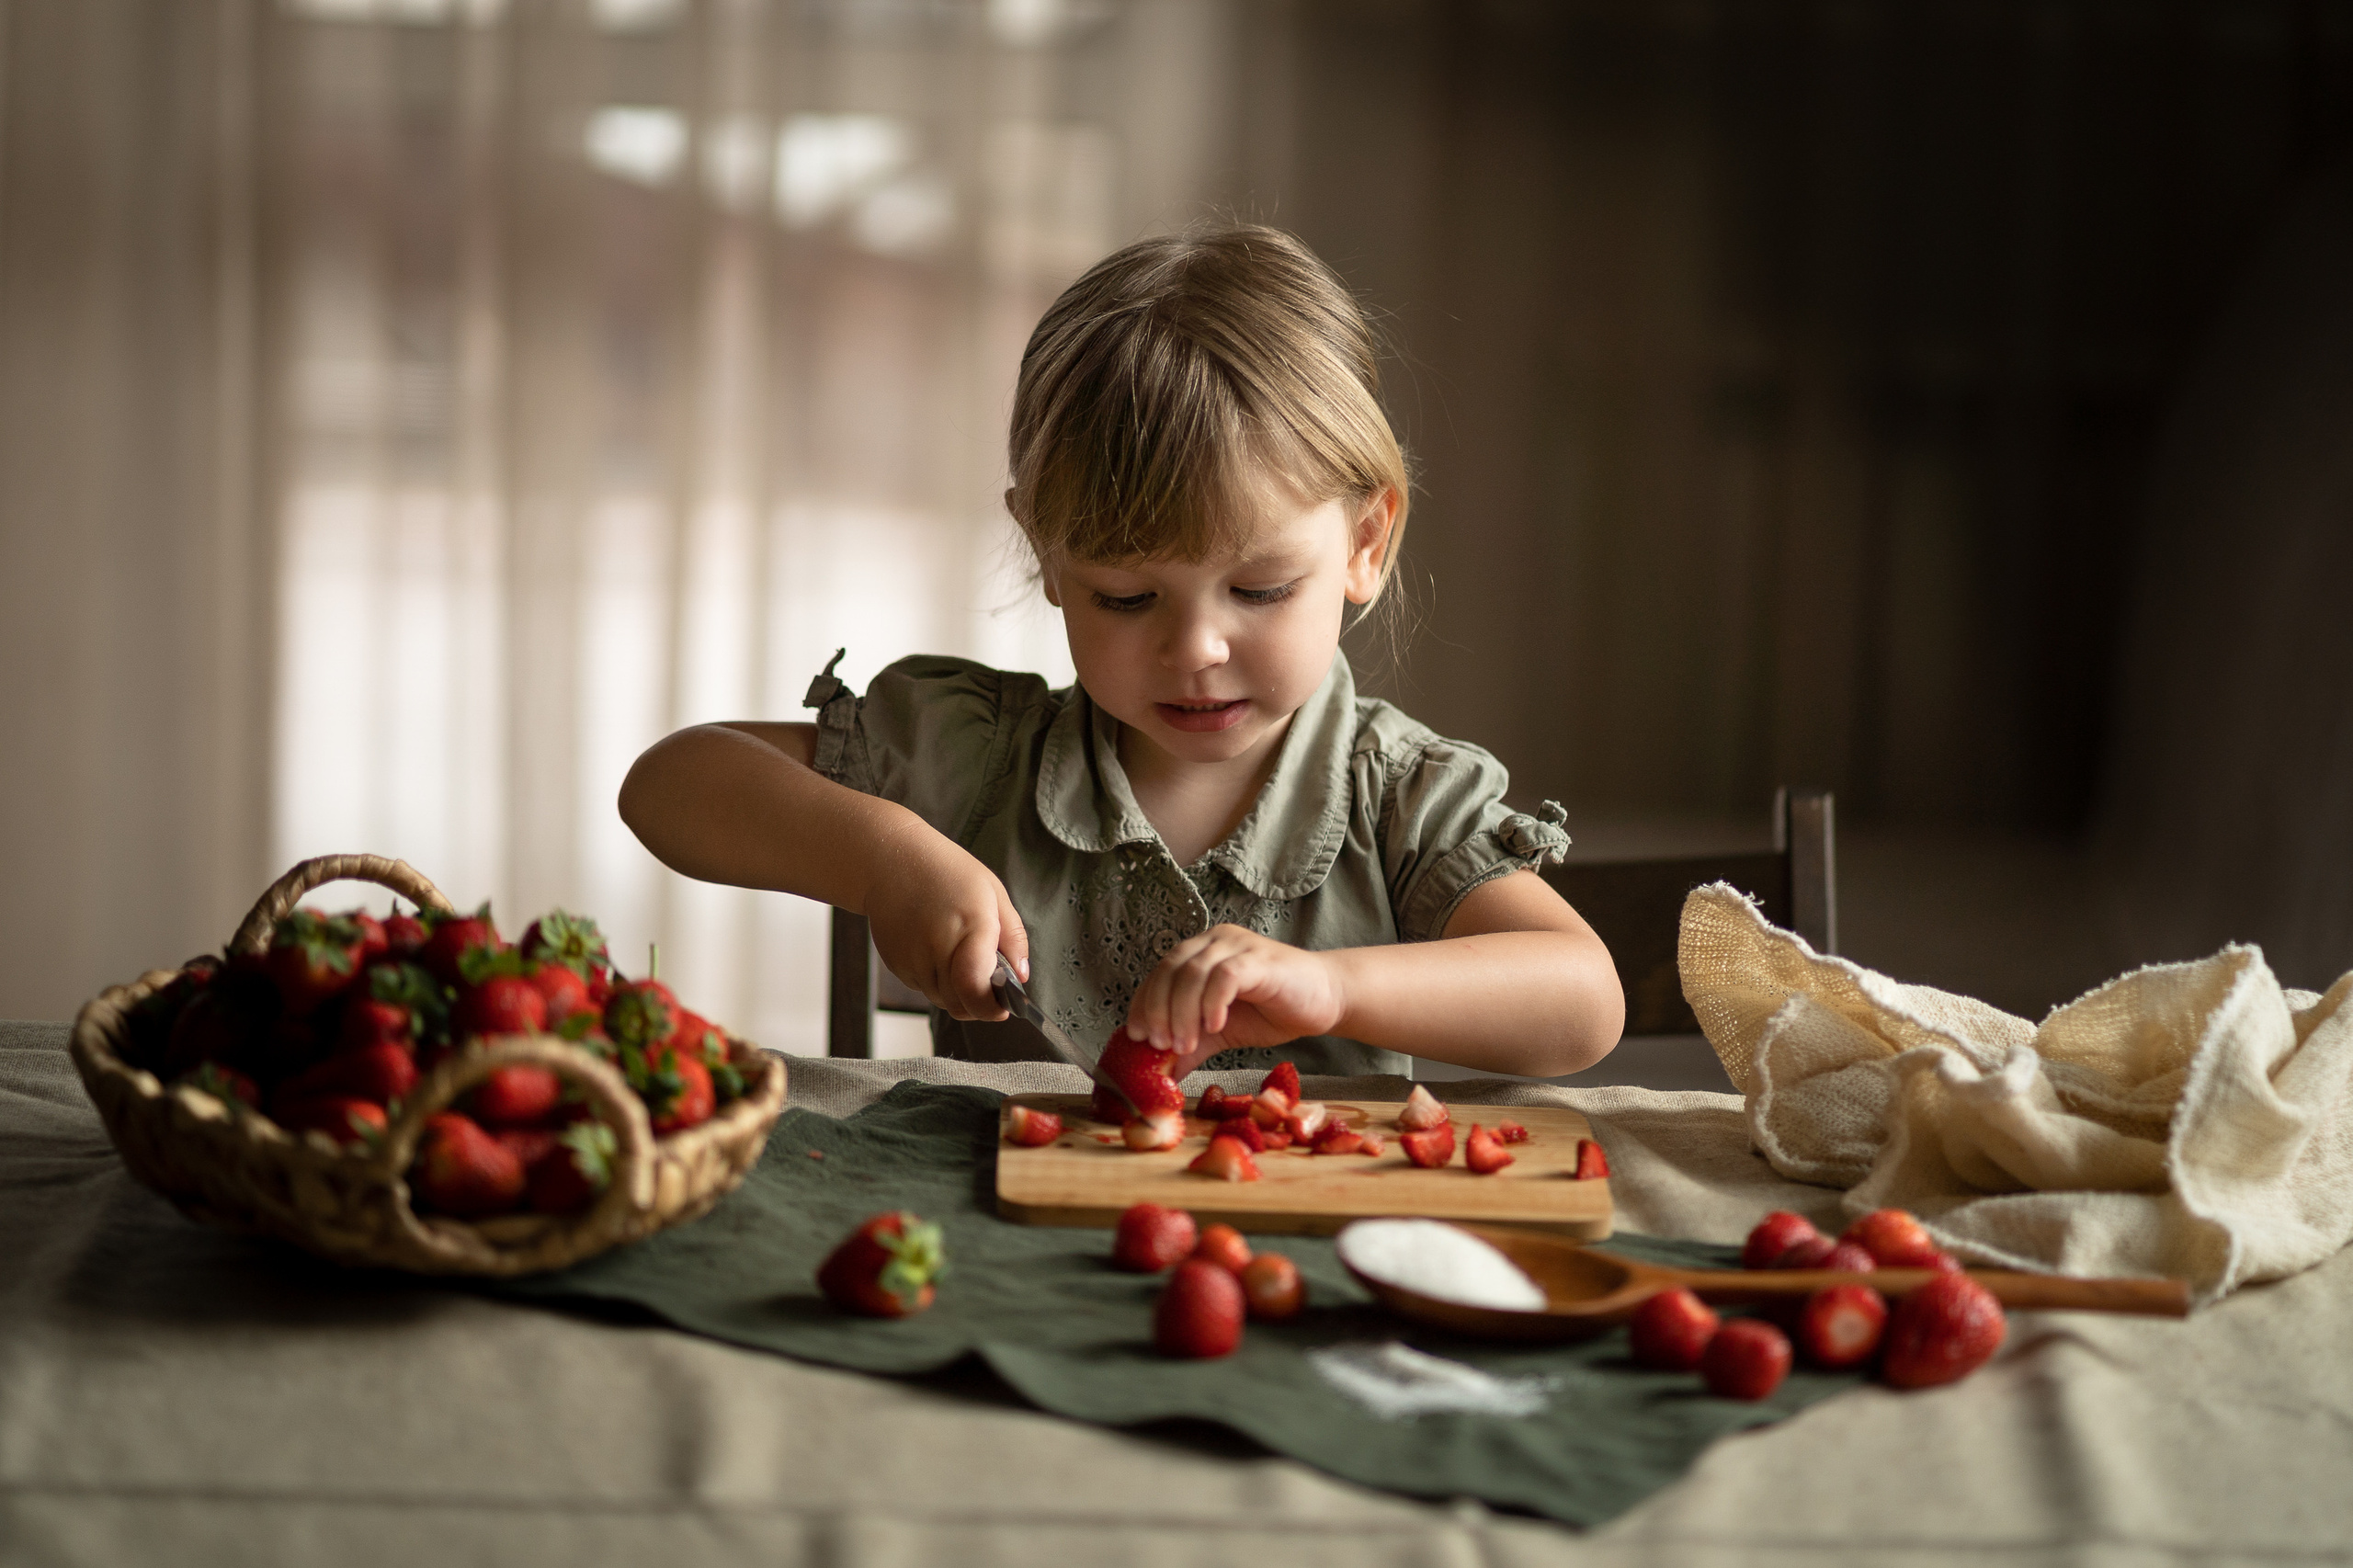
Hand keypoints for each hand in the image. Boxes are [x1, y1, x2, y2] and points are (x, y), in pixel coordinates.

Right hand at [861, 823, 1027, 1022]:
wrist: (891, 862)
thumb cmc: (946, 873)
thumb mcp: (993, 893)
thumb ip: (1013, 937)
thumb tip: (1021, 976)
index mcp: (970, 925)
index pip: (975, 988)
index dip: (991, 1007)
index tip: (1003, 1006)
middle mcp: (938, 946)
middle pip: (960, 1004)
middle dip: (978, 1002)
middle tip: (987, 982)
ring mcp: (912, 958)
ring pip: (941, 1000)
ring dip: (956, 992)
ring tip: (958, 955)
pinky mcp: (896, 964)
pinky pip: (922, 988)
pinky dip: (935, 981)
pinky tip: (935, 950)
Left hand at [1125, 925, 1343, 1075]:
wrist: (1326, 1000)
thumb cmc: (1272, 1011)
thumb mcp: (1219, 1032)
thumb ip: (1189, 1045)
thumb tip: (1158, 1074)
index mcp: (1200, 952)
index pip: (1159, 972)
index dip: (1143, 1003)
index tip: (1138, 1035)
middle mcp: (1214, 941)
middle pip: (1170, 969)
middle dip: (1158, 1009)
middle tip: (1160, 1043)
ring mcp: (1237, 946)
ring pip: (1193, 973)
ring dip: (1182, 1012)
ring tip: (1185, 1043)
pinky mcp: (1260, 960)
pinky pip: (1226, 976)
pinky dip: (1213, 1002)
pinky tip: (1215, 1026)